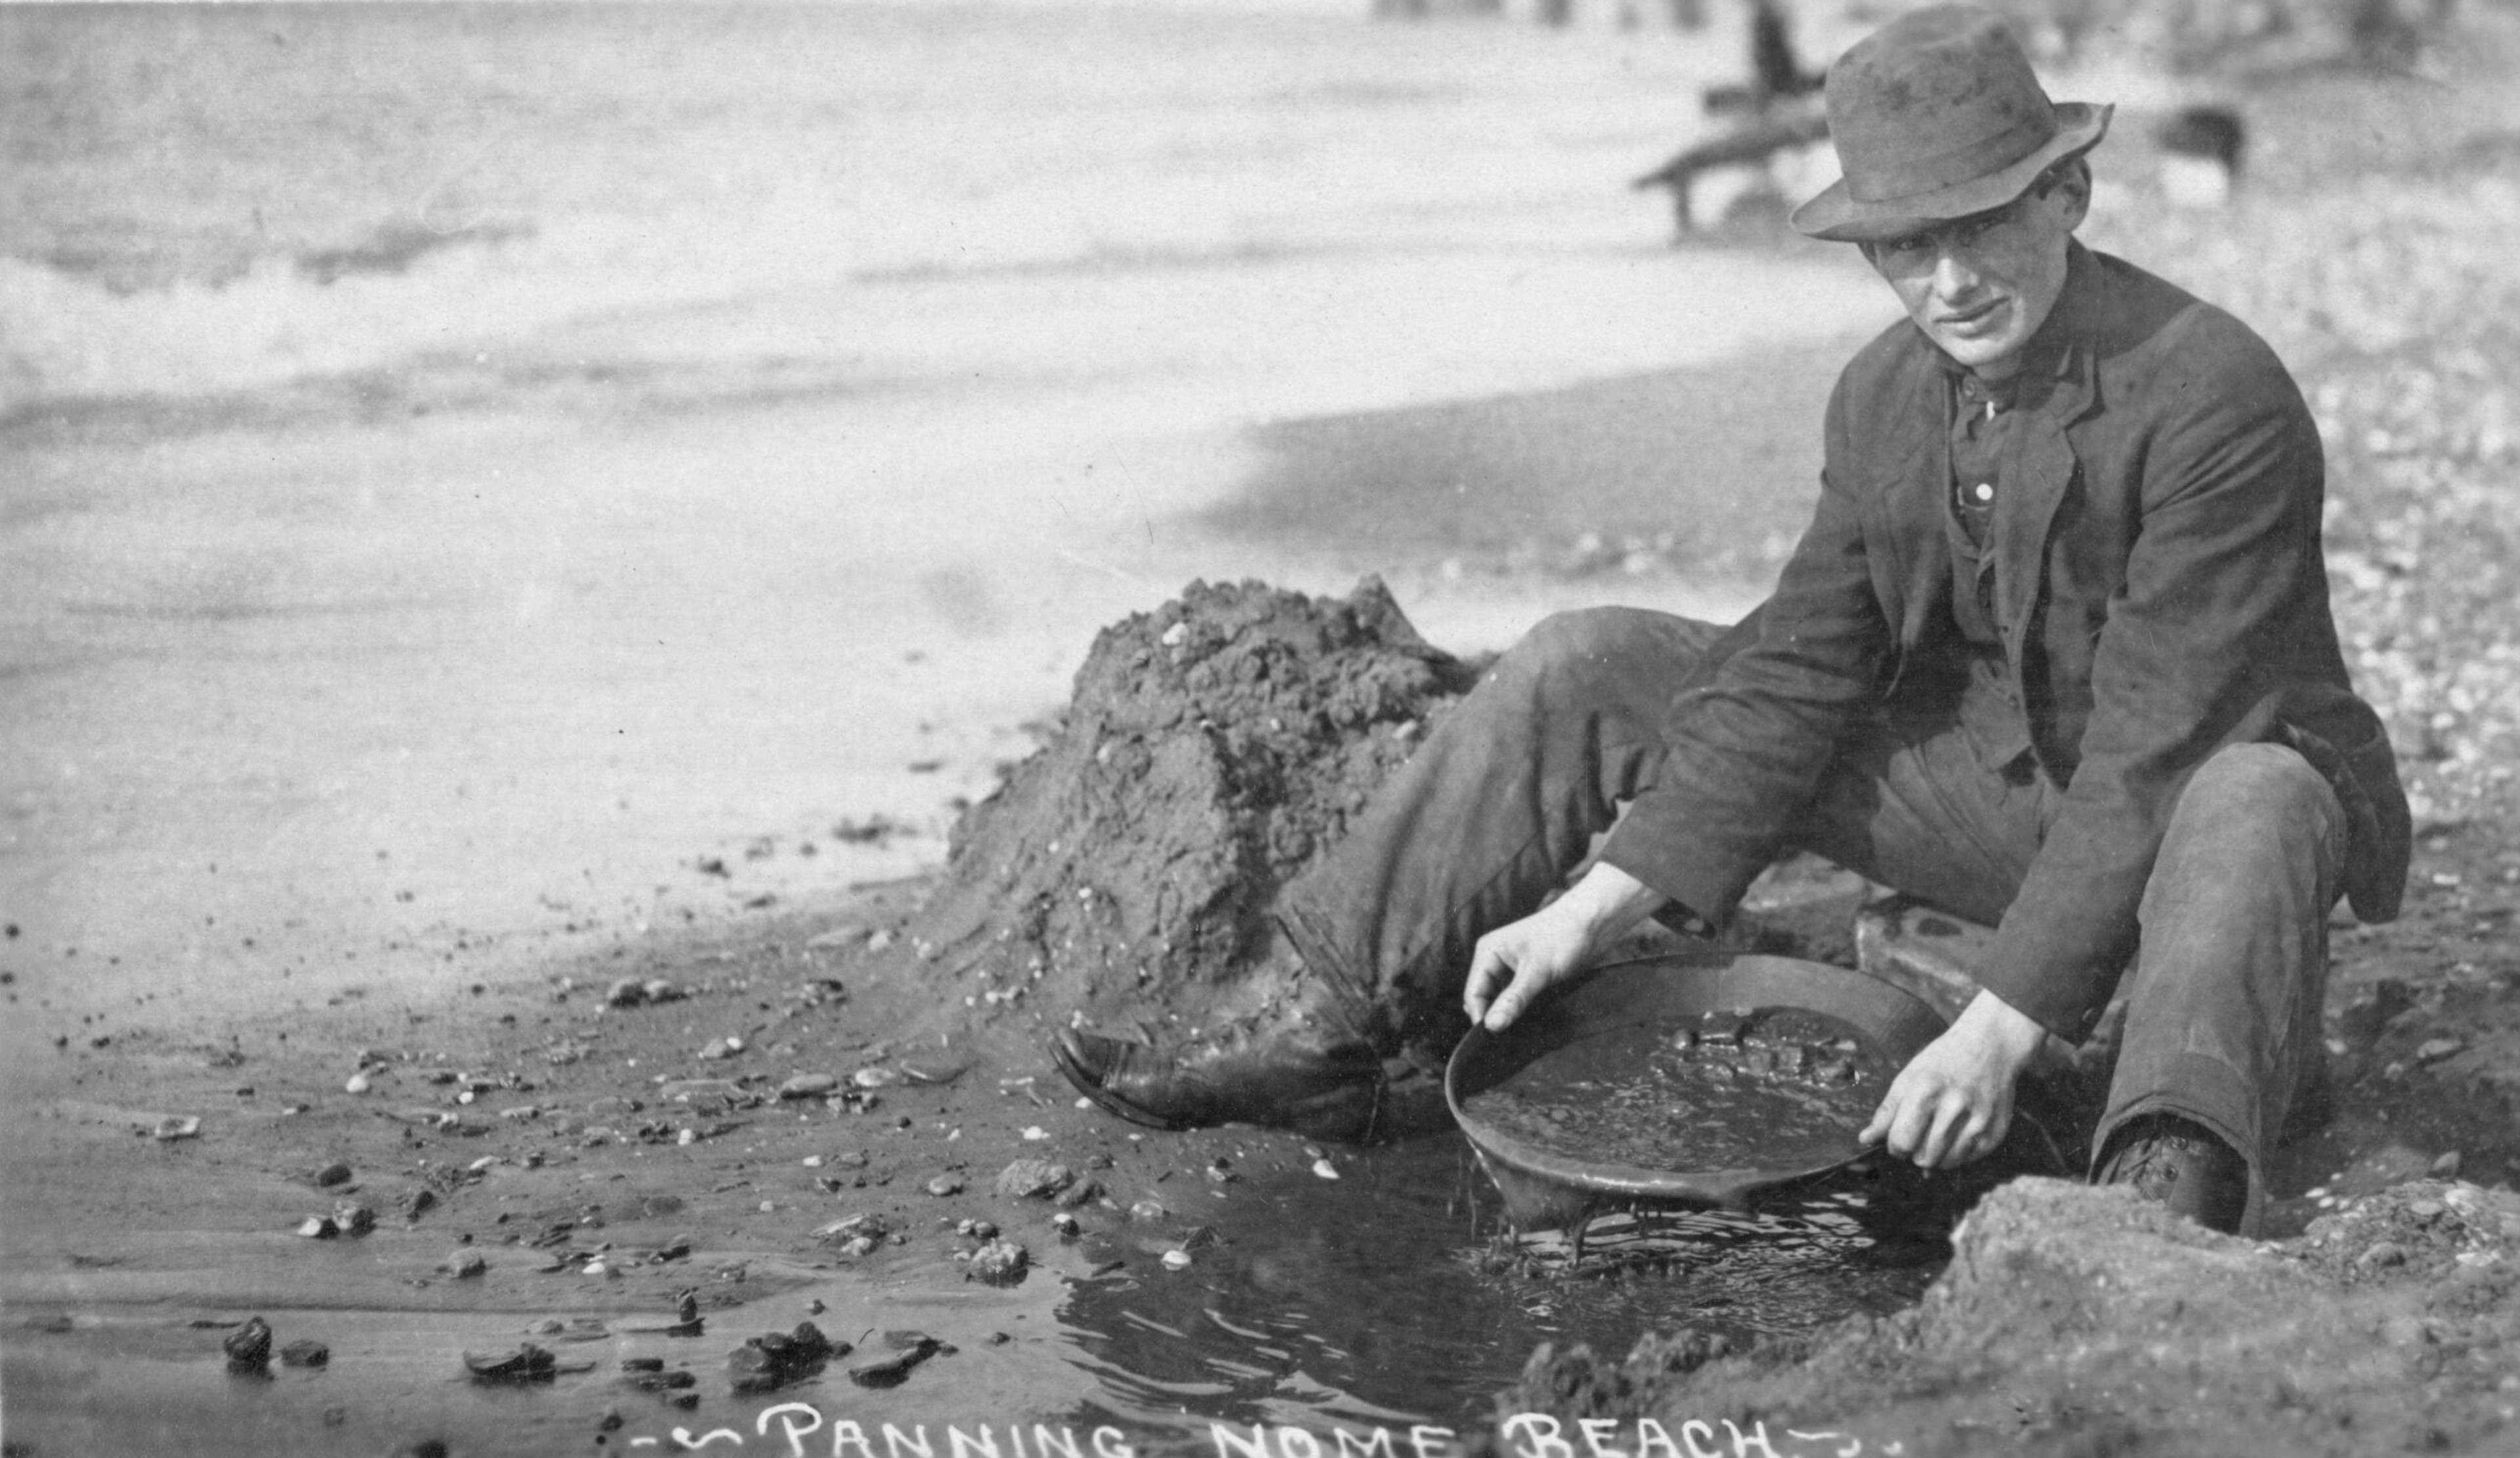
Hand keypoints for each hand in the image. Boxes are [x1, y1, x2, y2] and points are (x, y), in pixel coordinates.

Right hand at [1462, 864, 1664, 1032]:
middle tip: (1511, 1040)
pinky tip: (1533, 1022)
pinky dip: (1522, 1011)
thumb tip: (1491, 1027)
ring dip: (1510, 1015)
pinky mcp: (1528, 975)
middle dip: (1495, 1018)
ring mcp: (1511, 968)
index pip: (1473, 993)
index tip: (1494, 1042)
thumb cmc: (1563, 937)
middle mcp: (1495, 960)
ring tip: (1523, 1033)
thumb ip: (1513, 1000)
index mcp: (1488, 952)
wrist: (1593, 923)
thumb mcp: (1537, 971)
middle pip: (1485, 999)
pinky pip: (1517, 999)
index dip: (1481, 1017)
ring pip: (1501, 1001)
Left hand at [1858, 989, 2046, 1168]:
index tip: (1898, 1137)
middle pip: (1923, 1159)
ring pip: (1945, 1164)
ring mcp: (1979, 1121)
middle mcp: (1955, 1107)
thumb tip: (1865, 1140)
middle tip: (1919, 1133)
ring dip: (1936, 1154)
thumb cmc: (1943, 1061)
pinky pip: (1967, 1160)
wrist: (1991, 1045)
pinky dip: (1958, 1151)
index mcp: (1926, 1090)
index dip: (1895, 1146)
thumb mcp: (1909, 1077)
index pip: (1901, 1142)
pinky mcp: (1996, 1132)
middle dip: (1915, 1152)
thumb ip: (1887, 1112)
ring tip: (1939, 1130)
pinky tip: (1959, 1129)